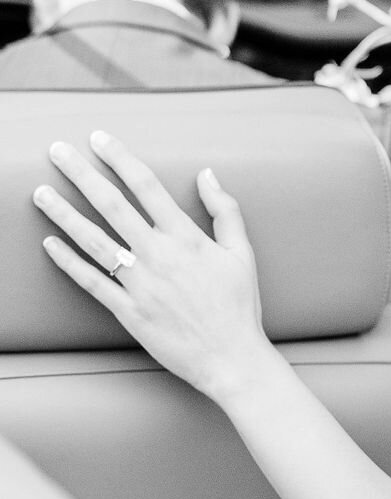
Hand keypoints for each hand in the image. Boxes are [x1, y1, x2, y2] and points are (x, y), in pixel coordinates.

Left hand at [33, 130, 269, 402]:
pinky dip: (69, 262)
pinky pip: (92, 282)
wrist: (232, 359)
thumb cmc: (239, 306)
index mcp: (186, 237)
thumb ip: (224, 210)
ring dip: (63, 214)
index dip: (120, 158)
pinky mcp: (128, 311)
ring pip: (94, 240)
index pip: (146, 186)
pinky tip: (50, 243)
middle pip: (112, 205)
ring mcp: (140, 283)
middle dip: (81, 175)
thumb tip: (207, 173)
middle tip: (58, 152)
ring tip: (40, 193)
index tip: (99, 139)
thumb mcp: (242, 253)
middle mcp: (158, 255)